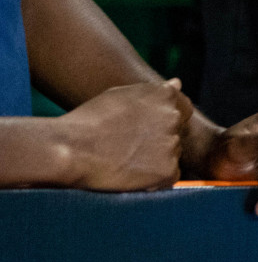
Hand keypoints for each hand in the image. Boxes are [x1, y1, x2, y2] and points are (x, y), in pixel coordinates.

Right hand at [56, 80, 192, 190]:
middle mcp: (174, 118)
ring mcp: (172, 145)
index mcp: (165, 96)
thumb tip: (178, 83)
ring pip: (171, 154)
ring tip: (124, 158)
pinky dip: (154, 178)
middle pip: (176, 132)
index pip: (183, 108)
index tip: (146, 128)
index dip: (164, 119)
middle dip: (159, 138)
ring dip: (156, 157)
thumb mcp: (120, 95)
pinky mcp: (168, 171)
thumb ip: (152, 91)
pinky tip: (130, 173)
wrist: (70, 150)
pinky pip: (169, 176)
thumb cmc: (89, 121)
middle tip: (128, 145)